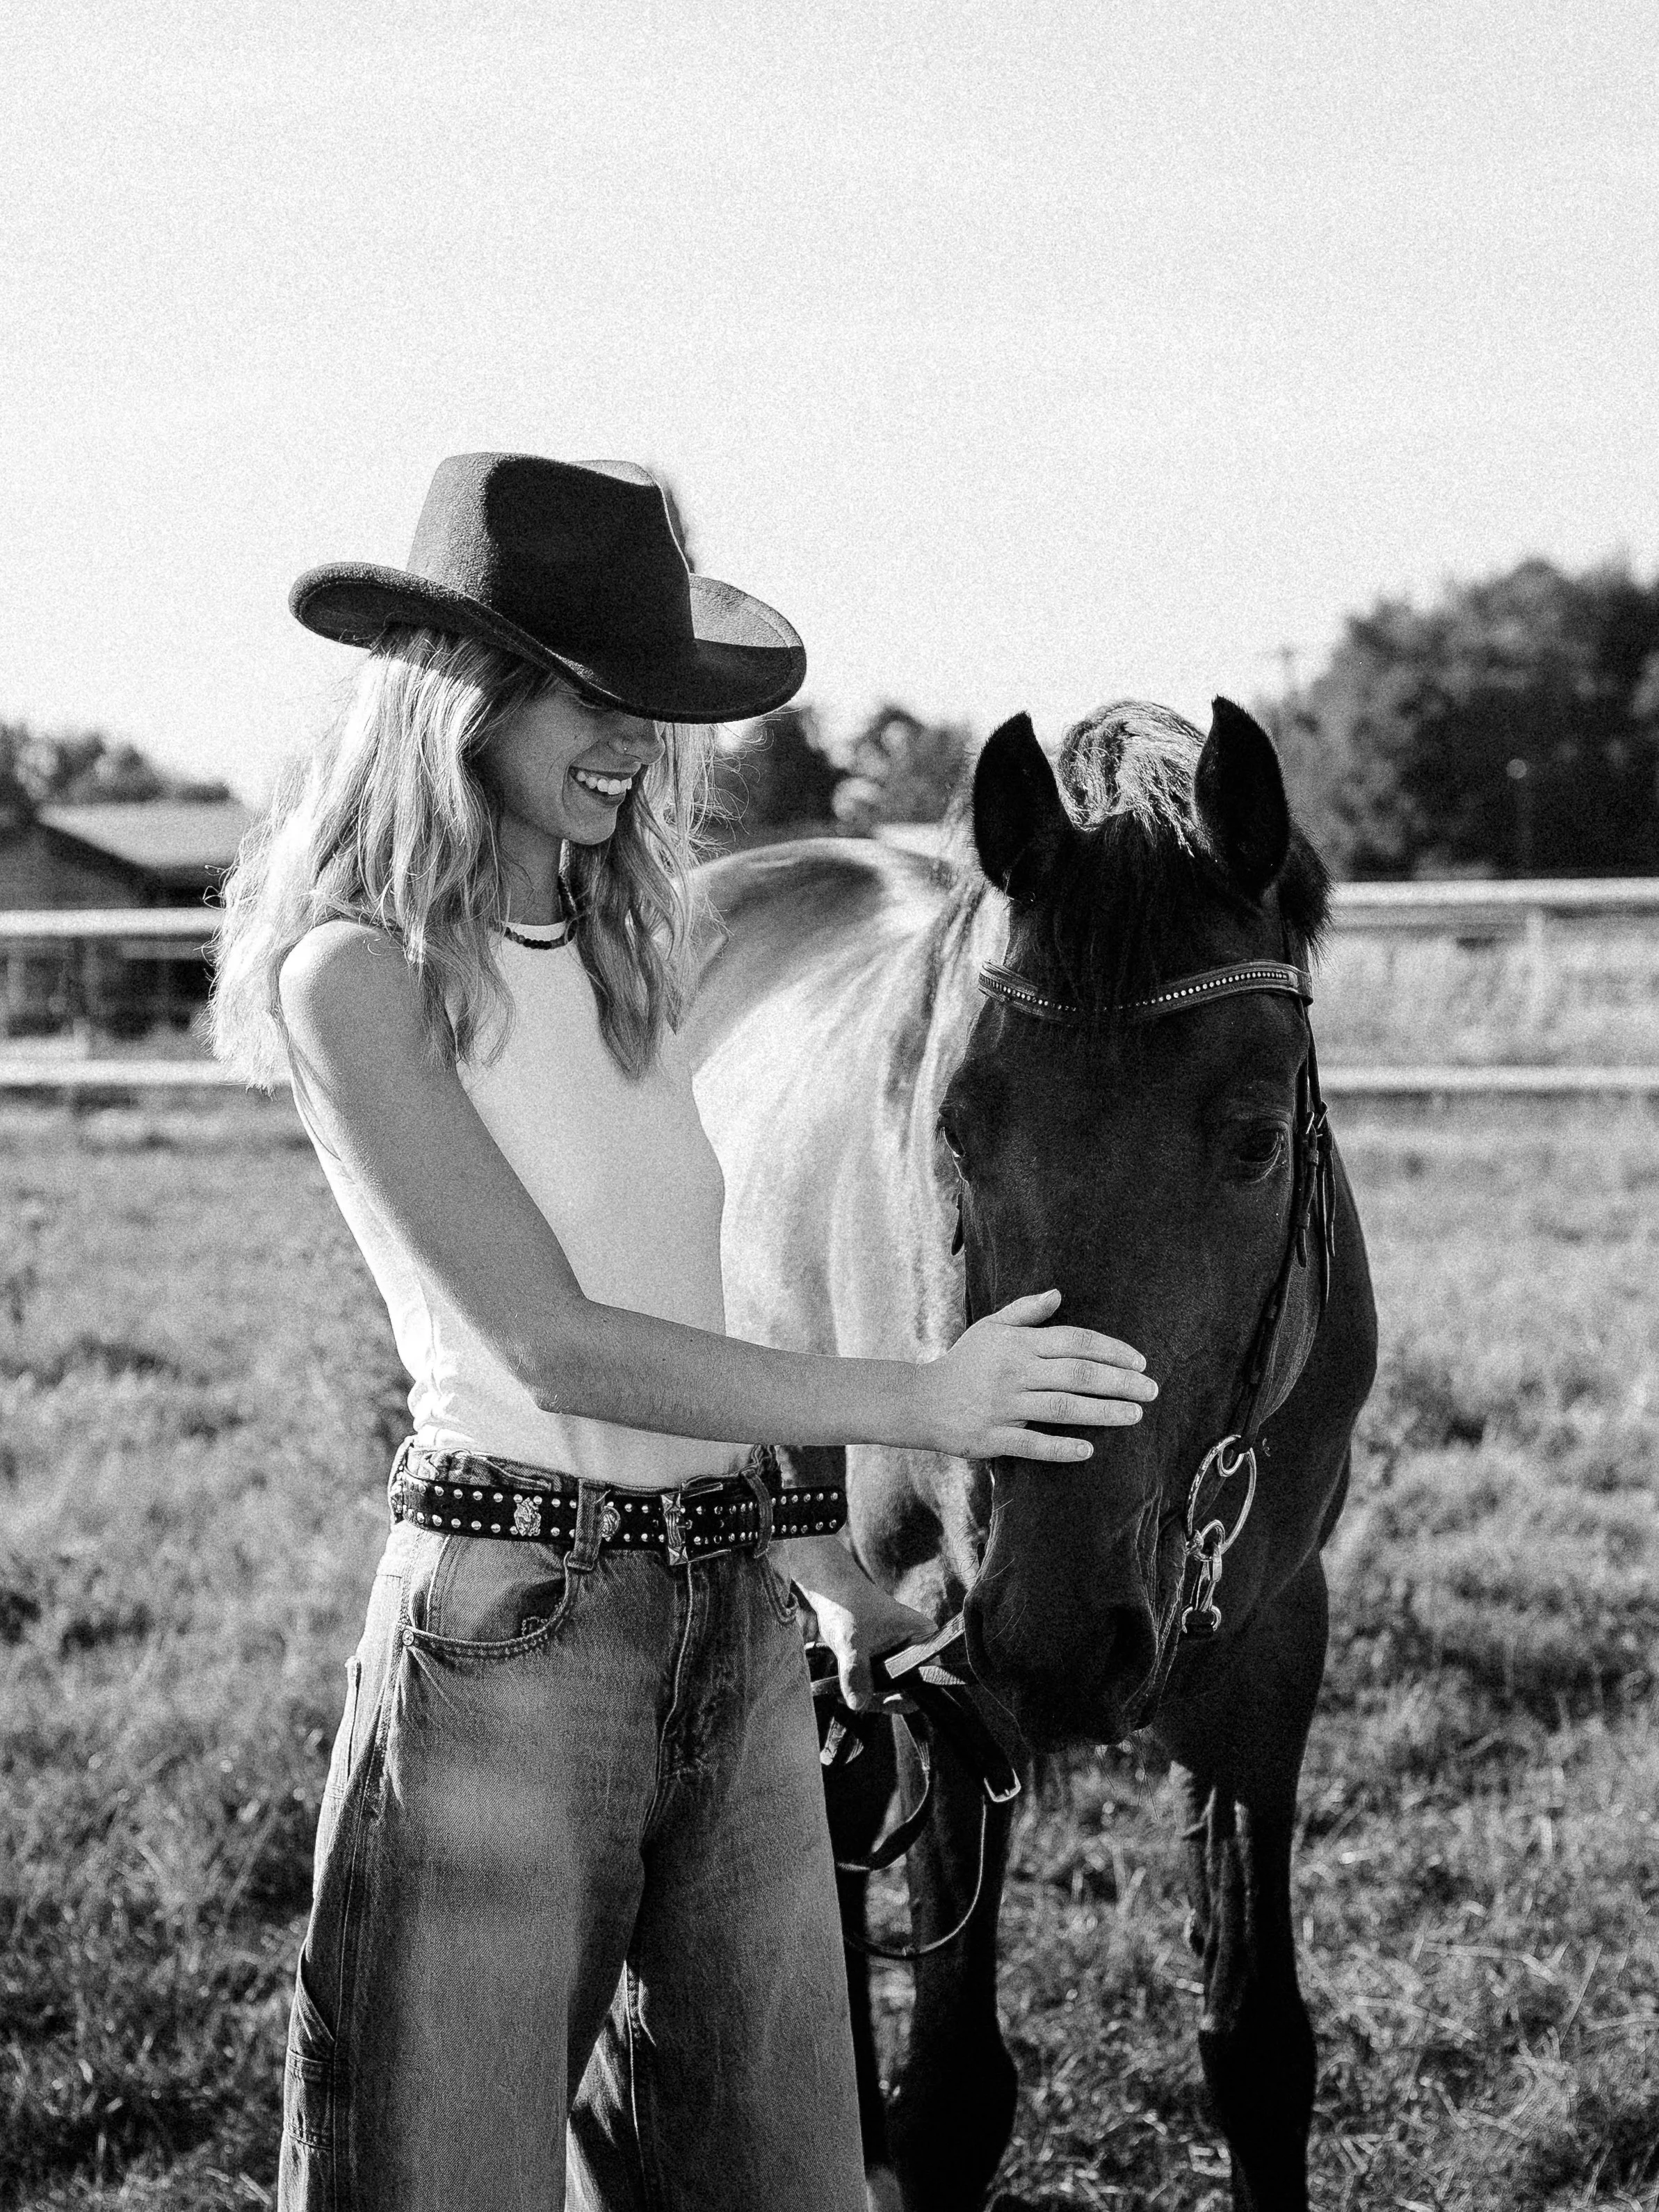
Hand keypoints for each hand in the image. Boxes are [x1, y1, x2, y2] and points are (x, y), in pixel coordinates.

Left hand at [777, 1534, 933, 1710]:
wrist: (831, 1590)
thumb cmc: (849, 1604)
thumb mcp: (852, 1640)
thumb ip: (857, 1672)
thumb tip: (858, 1704)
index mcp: (923, 1637)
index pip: (927, 1678)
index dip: (909, 1695)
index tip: (884, 1702)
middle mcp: (916, 1648)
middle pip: (910, 1688)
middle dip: (886, 1699)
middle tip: (860, 1701)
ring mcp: (899, 1655)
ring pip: (893, 1689)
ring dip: (873, 1696)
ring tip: (849, 1692)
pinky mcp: (884, 1660)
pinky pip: (880, 1684)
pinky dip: (865, 1689)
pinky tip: (847, 1690)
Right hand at [918, 1288, 1155, 1463]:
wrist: (920, 1401)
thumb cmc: (964, 1362)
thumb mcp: (990, 1328)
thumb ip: (1025, 1311)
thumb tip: (1059, 1293)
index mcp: (1017, 1343)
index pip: (1074, 1341)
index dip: (1111, 1350)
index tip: (1140, 1362)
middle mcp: (1014, 1372)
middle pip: (1077, 1374)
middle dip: (1120, 1382)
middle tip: (1152, 1391)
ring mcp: (1003, 1406)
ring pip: (1062, 1408)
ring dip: (1103, 1412)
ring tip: (1135, 1416)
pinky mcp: (992, 1437)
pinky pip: (1032, 1444)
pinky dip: (1061, 1448)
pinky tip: (1088, 1450)